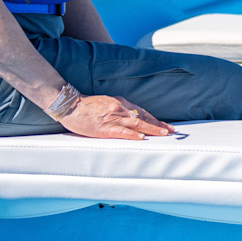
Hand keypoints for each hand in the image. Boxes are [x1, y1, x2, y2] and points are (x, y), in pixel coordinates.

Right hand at [59, 94, 173, 139]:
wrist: (70, 106)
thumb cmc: (86, 107)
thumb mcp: (106, 104)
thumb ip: (118, 110)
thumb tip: (132, 117)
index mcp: (120, 103)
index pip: (141, 112)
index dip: (154, 119)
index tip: (165, 126)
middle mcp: (119, 108)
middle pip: (142, 117)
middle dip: (158, 124)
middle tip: (171, 131)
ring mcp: (112, 117)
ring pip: (136, 123)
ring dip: (151, 129)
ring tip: (163, 134)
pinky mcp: (104, 127)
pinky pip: (121, 131)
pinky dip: (132, 134)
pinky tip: (141, 137)